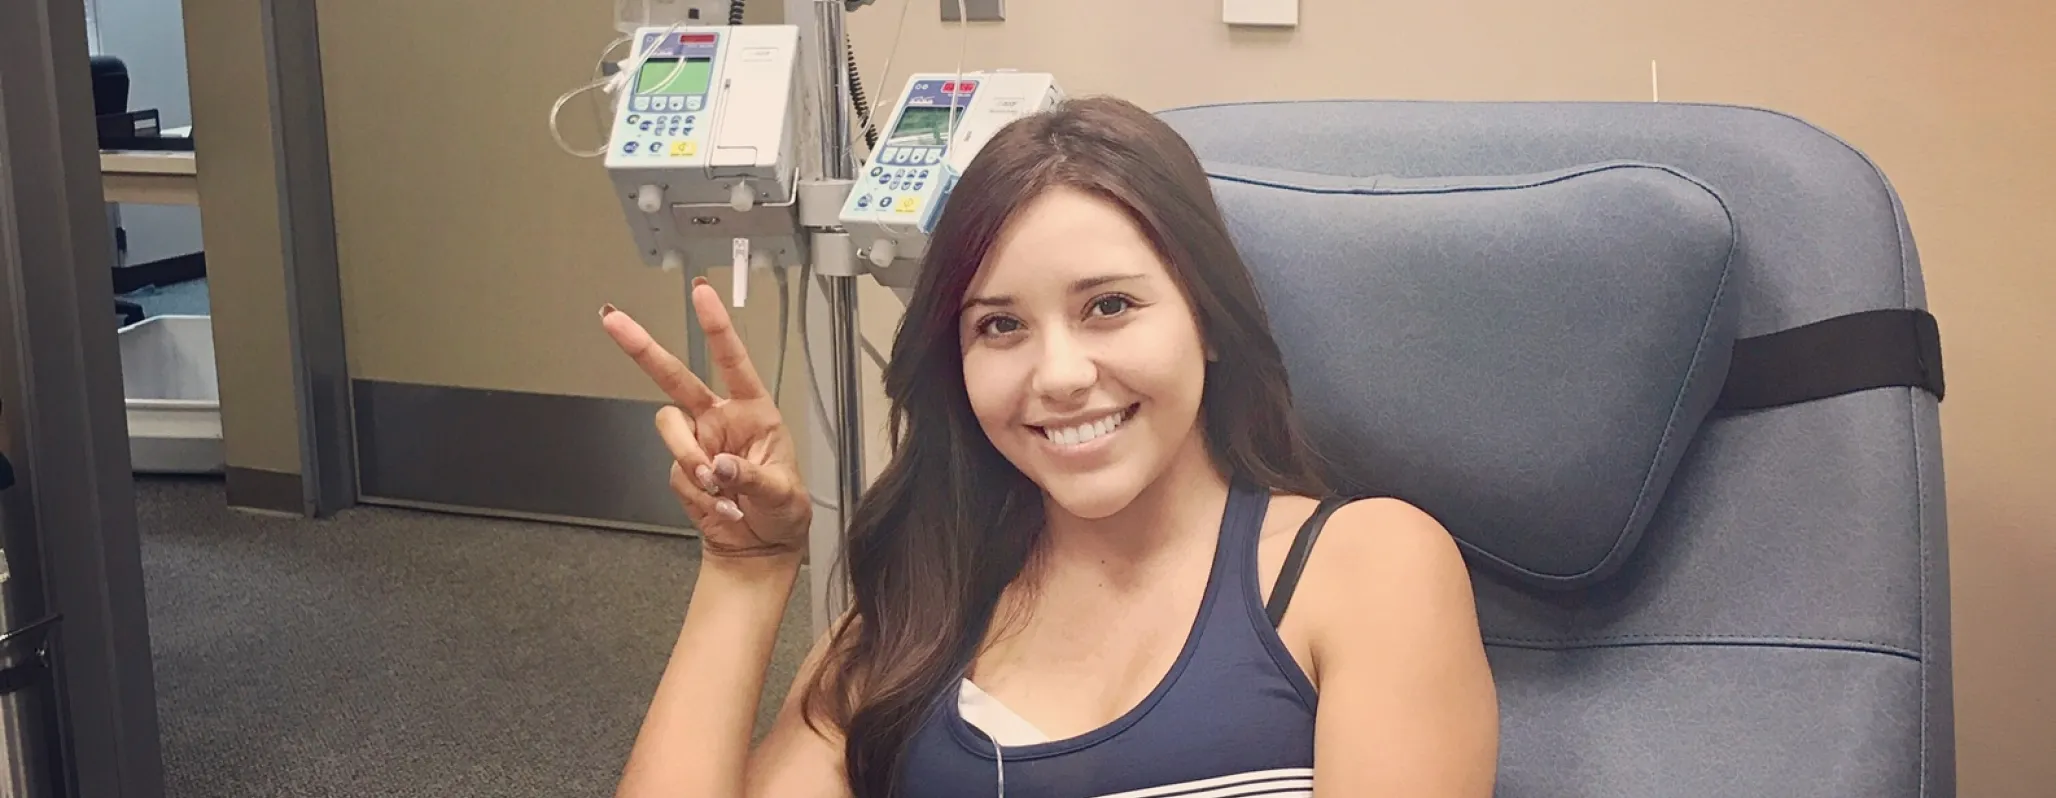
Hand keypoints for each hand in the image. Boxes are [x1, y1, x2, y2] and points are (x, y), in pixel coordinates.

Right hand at [602, 278, 811, 563]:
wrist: (760, 547)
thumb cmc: (782, 511)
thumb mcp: (782, 493)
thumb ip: (751, 476)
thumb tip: (720, 465)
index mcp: (754, 411)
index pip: (733, 361)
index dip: (716, 326)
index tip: (701, 293)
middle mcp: (720, 420)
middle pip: (674, 376)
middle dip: (642, 348)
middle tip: (613, 321)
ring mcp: (697, 443)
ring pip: (669, 429)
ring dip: (690, 459)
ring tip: (722, 491)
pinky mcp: (681, 469)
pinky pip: (675, 472)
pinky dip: (696, 494)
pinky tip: (722, 507)